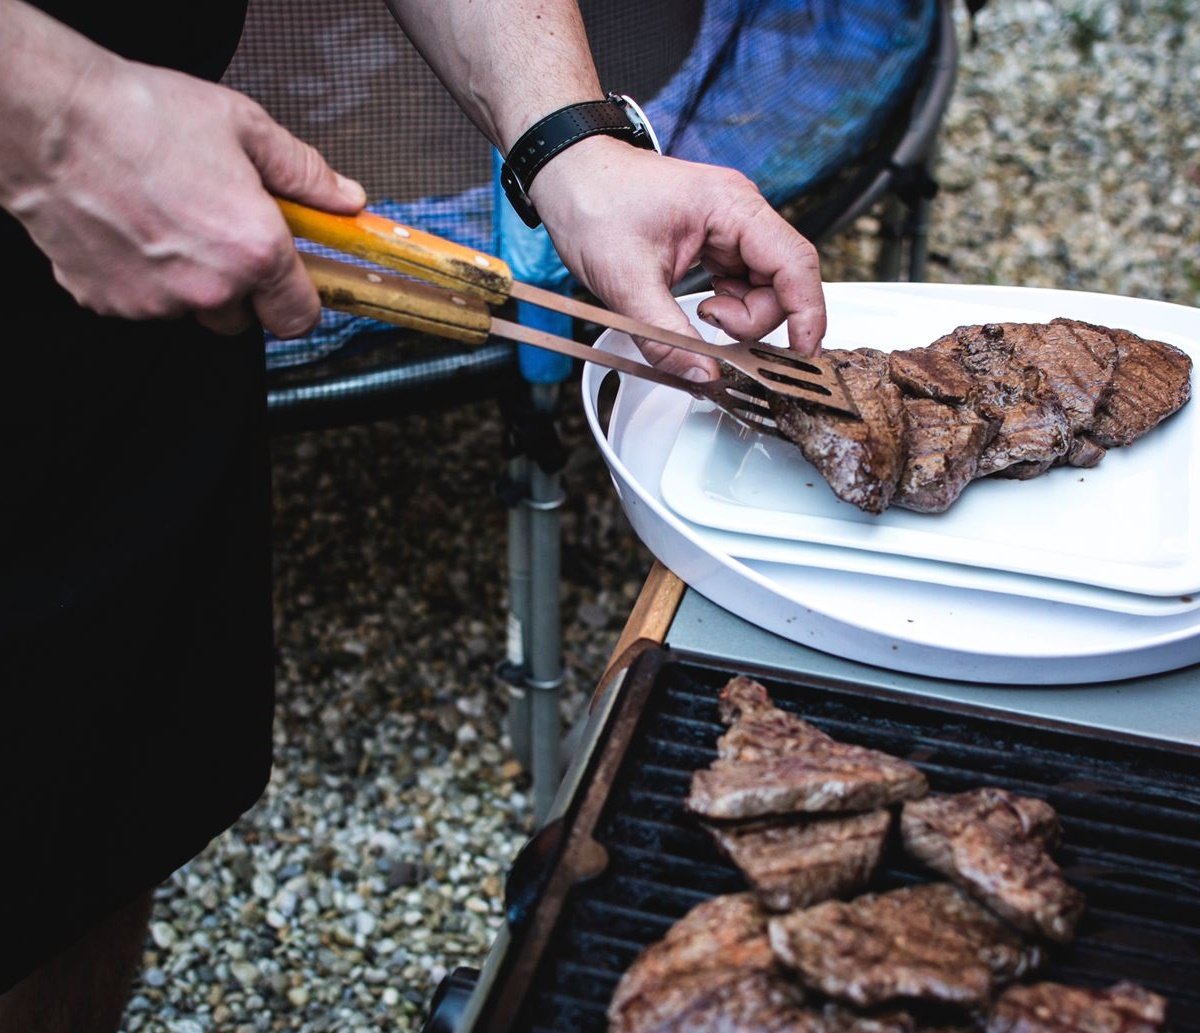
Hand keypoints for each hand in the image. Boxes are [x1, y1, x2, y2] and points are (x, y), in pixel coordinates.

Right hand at [0, 8, 364, 338]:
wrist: (49, 118)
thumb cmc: (140, 116)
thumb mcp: (245, 129)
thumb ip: (304, 174)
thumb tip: (345, 196)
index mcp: (255, 250)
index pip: (299, 318)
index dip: (297, 300)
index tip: (290, 281)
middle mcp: (209, 287)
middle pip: (241, 317)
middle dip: (238, 285)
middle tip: (216, 230)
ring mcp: (156, 301)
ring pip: (189, 308)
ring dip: (187, 280)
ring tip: (166, 218)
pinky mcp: (108, 302)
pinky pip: (140, 302)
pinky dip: (140, 276)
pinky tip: (130, 227)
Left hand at [528, 137, 825, 380]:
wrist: (568, 177)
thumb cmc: (593, 202)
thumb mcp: (626, 280)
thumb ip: (666, 335)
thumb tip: (704, 377)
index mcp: (733, 207)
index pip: (796, 264)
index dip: (807, 314)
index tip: (800, 355)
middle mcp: (740, 215)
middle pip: (782, 284)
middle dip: (753, 320)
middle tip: (710, 327)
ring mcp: (729, 231)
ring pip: (762, 291)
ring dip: (738, 317)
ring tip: (697, 314)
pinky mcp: (714, 246)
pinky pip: (739, 288)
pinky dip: (725, 310)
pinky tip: (696, 310)